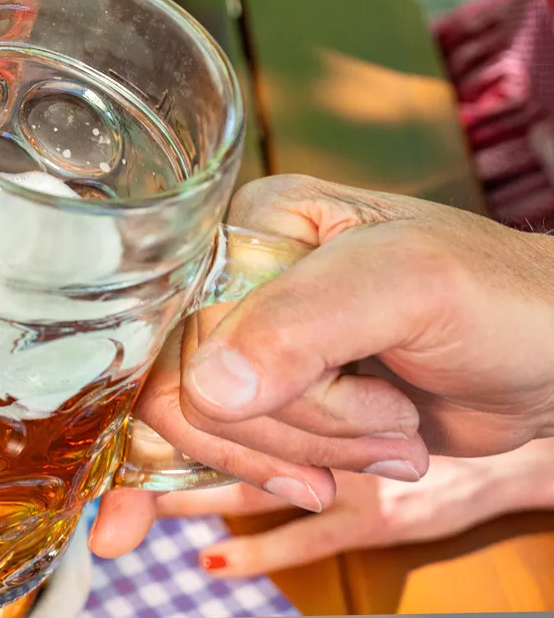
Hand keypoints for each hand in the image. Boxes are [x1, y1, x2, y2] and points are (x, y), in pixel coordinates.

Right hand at [92, 175, 553, 557]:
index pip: (186, 324)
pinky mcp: (275, 395)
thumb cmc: (500, 299)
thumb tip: (206, 389)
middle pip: (192, 388)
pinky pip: (234, 451)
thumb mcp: (409, 288)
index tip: (341, 404)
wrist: (553, 358)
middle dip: (295, 429)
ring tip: (398, 436)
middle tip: (389, 424)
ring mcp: (254, 341)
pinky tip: (345, 473)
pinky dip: (288, 476)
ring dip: (315, 455)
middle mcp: (236, 279)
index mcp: (250, 227)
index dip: (242, 389)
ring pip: (216, 431)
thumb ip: (302, 327)